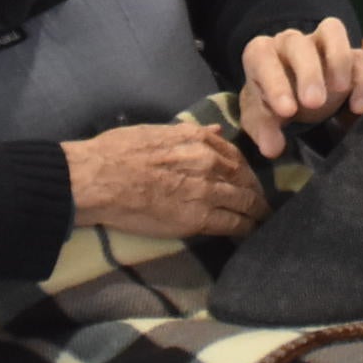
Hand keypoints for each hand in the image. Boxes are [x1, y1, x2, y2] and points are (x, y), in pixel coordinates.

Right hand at [61, 122, 269, 237]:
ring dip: (256, 212)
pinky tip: (250, 232)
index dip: (244, 171)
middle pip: (245, 179)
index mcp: (199, 140)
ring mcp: (207, 191)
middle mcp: (210, 163)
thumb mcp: (157, 131)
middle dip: (256, 192)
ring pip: (245, 202)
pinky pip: (232, 223)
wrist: (100, 179)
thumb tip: (215, 130)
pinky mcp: (198, 218)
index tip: (247, 180)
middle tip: (261, 203)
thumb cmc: (118, 152)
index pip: (235, 156)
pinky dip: (245, 228)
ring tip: (262, 220)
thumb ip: (190, 133)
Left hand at [237, 18, 362, 158]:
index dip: (275, 82)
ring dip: (338, 58)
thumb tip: (273, 148)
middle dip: (308, 72)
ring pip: (332, 31)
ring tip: (341, 89)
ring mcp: (320, 43)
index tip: (288, 111)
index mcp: (261, 54)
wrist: (288, 99)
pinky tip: (358, 107)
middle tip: (315, 103)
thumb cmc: (269, 105)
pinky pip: (360, 56)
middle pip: (298, 43)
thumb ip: (264, 130)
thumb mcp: (260, 119)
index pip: (263, 57)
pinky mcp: (348, 54)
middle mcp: (290, 42)